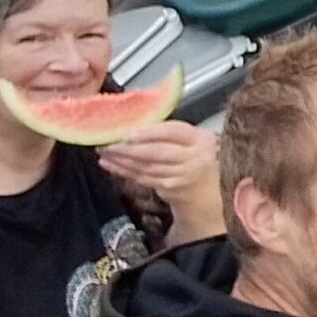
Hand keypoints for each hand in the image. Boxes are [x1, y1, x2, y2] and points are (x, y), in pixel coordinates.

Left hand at [100, 122, 222, 238]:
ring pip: (146, 167)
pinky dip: (124, 171)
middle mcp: (194, 158)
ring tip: (103, 152)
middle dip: (128, 148)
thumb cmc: (199, 159)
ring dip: (121, 160)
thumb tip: (137, 124)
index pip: (174, 132)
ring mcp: (181, 176)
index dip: (150, 132)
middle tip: (107, 143)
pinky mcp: (169, 189)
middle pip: (157, 152)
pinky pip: (143, 178)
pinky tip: (111, 165)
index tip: (128, 132)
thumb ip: (173, 132)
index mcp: (201, 140)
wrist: (213, 192)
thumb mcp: (196, 140)